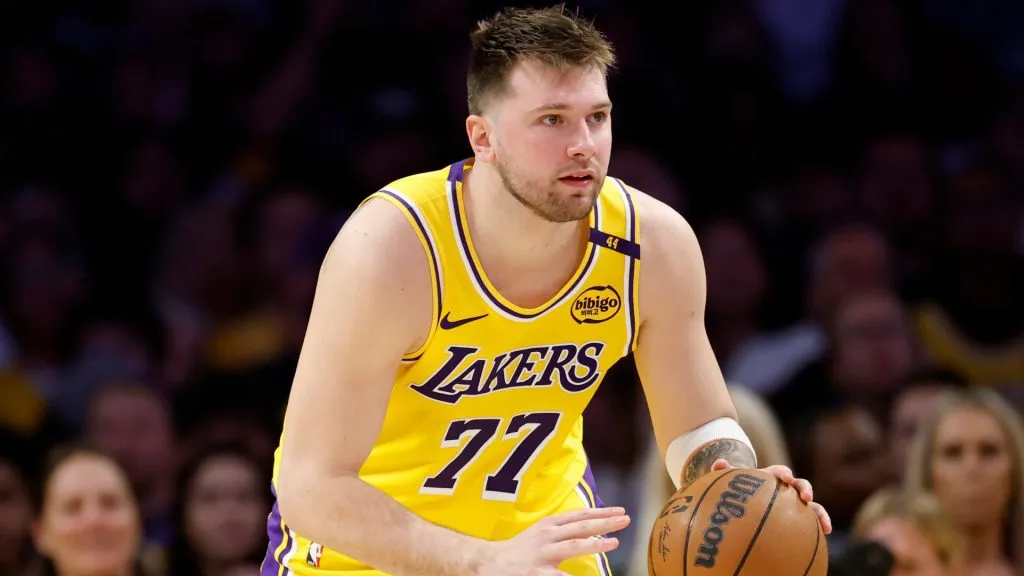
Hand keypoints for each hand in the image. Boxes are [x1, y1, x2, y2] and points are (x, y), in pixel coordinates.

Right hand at [476, 507, 630, 574]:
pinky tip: (591, 575)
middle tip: (625, 520)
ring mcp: (542, 555)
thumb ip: (561, 530)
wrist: (488, 562)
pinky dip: (574, 575)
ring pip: (573, 546)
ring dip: (595, 543)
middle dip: (604, 523)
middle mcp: (547, 536)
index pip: (578, 516)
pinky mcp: (537, 573)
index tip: (619, 511)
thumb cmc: (518, 550)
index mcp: (548, 525)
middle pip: (581, 528)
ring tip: (614, 542)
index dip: (600, 512)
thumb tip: (588, 527)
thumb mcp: (539, 534)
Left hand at [711, 460, 831, 533]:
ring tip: (825, 525)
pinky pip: (811, 521)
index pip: (780, 471)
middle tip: (806, 497)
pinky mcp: (799, 517)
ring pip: (812, 505)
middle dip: (805, 489)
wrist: (750, 497)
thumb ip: (726, 472)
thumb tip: (718, 463)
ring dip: (820, 512)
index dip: (784, 473)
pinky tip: (824, 536)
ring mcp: (794, 503)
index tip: (785, 477)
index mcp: (772, 476)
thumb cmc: (743, 489)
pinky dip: (819, 526)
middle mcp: (787, 488)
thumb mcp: (734, 481)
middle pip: (800, 484)